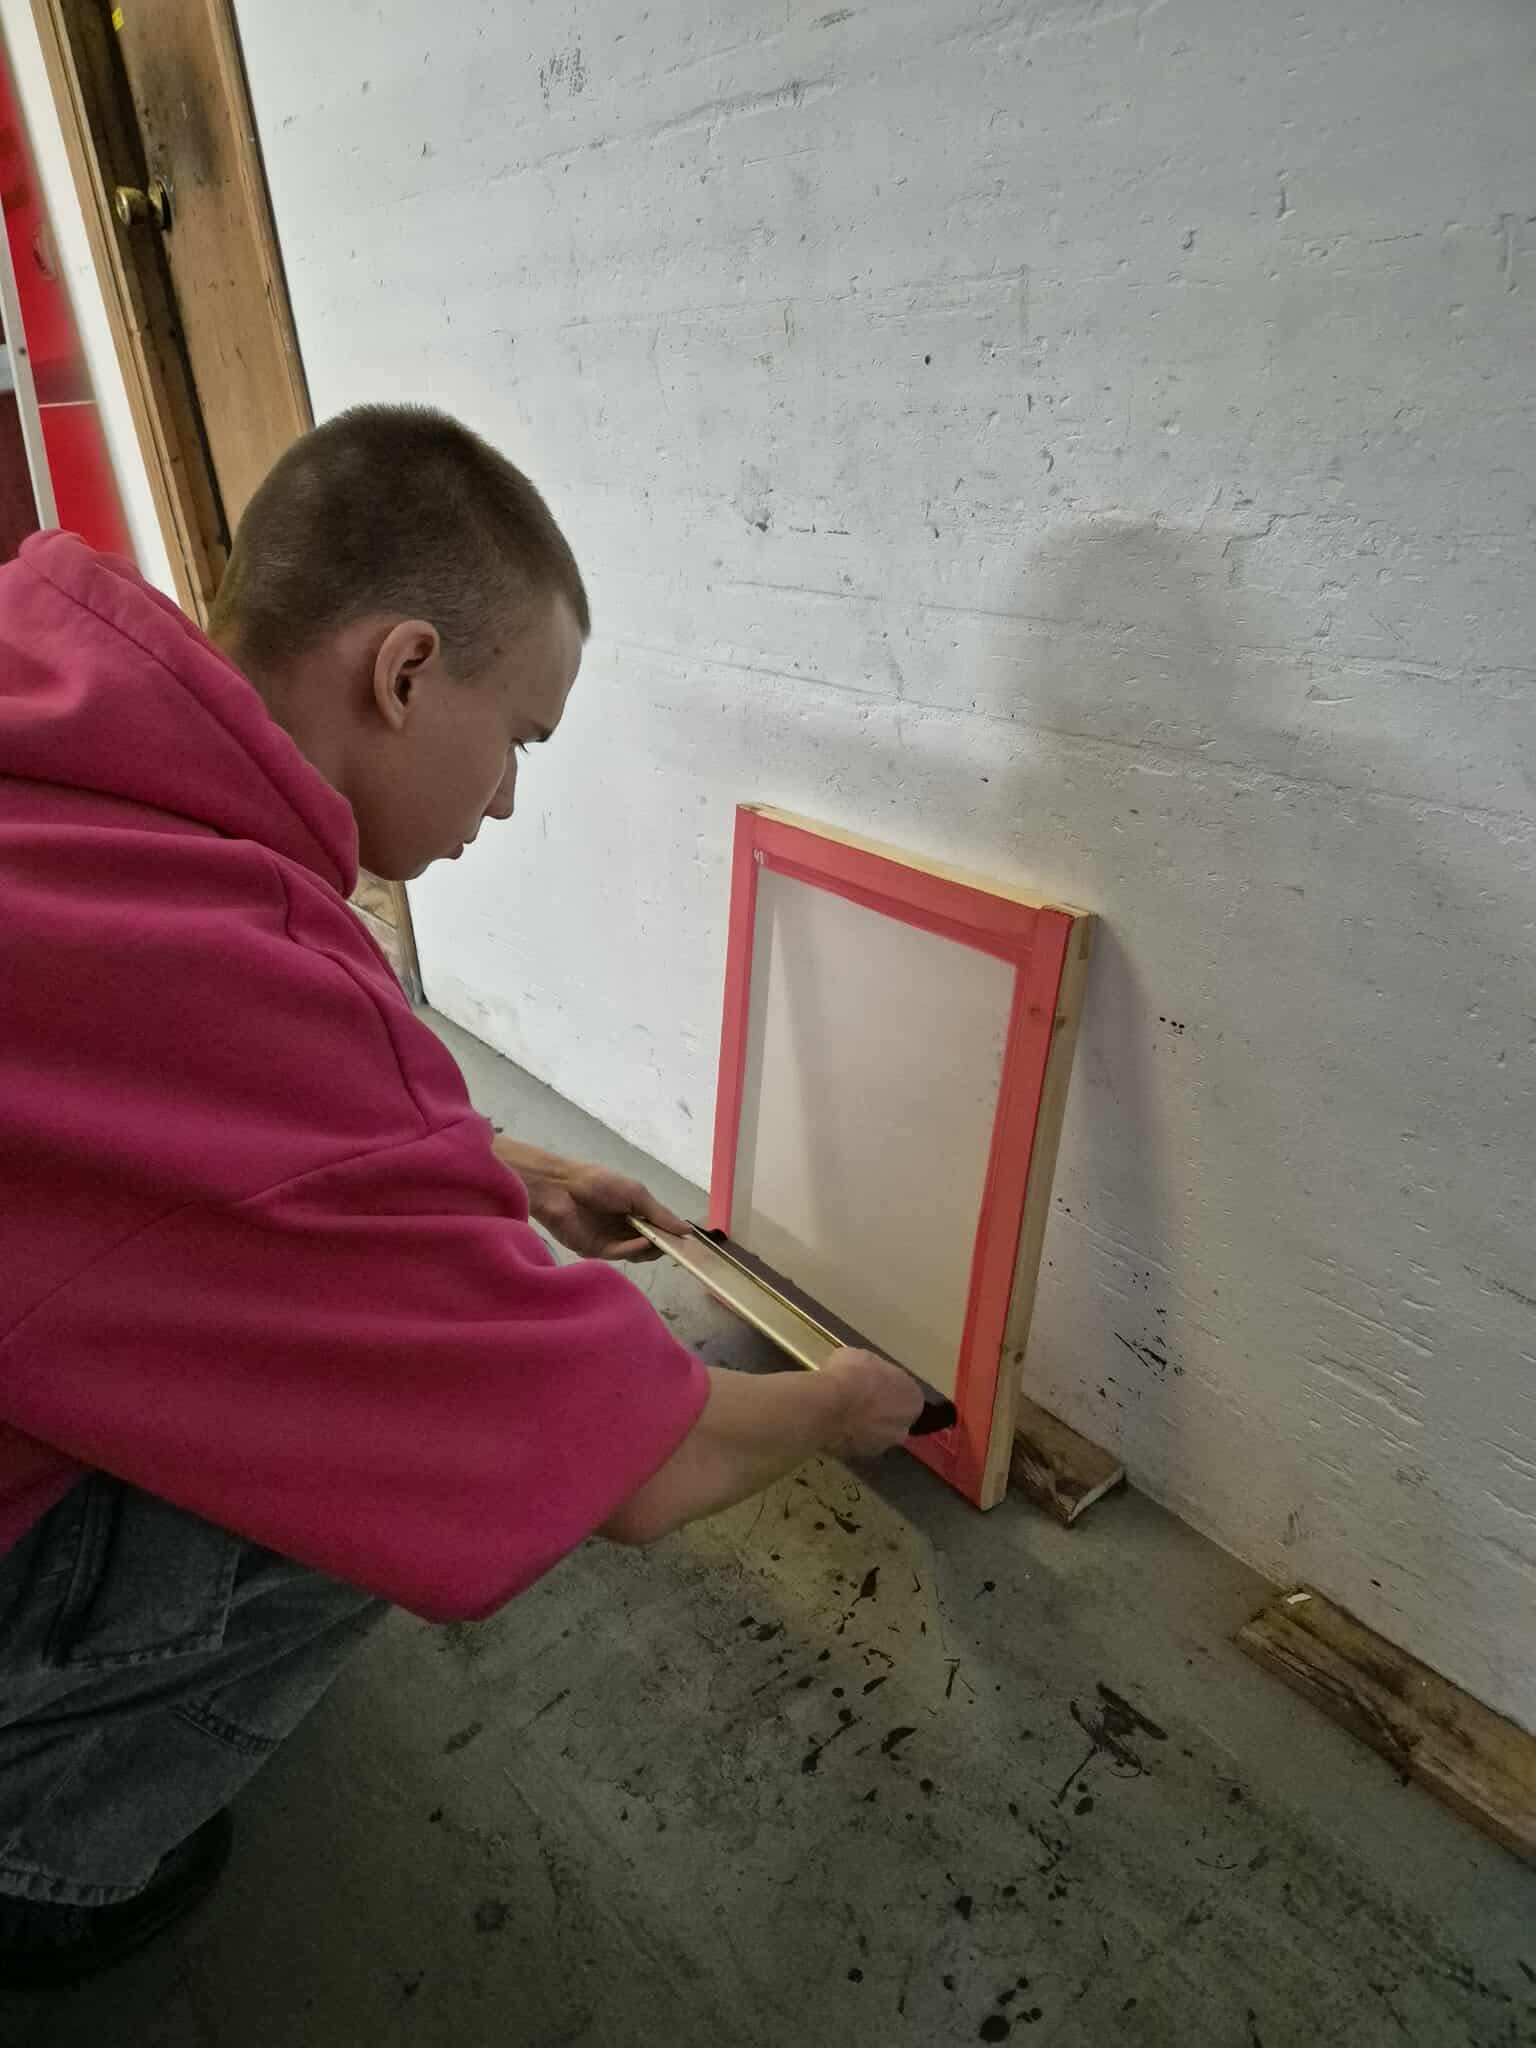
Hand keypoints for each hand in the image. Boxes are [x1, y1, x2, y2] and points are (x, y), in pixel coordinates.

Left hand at [494, 1137, 687, 1260]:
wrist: (560, 1187)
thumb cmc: (599, 1182)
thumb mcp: (636, 1193)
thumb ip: (661, 1214)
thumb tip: (688, 1230)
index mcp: (633, 1212)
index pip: (658, 1228)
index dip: (672, 1234)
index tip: (689, 1241)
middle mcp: (624, 1228)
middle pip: (650, 1244)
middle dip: (664, 1244)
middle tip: (679, 1246)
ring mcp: (610, 1241)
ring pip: (637, 1253)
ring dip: (650, 1248)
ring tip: (662, 1241)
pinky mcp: (596, 1250)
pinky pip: (619, 1254)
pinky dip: (634, 1250)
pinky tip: (644, 1242)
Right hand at [820, 1348, 925, 1455]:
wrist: (828, 1405)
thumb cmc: (852, 1374)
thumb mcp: (864, 1357)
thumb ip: (873, 1372)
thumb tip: (866, 1375)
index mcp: (913, 1398)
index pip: (906, 1395)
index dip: (888, 1388)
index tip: (872, 1383)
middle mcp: (904, 1426)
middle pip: (894, 1417)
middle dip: (879, 1411)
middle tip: (858, 1399)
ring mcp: (884, 1445)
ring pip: (876, 1433)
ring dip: (865, 1426)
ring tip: (842, 1412)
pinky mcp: (861, 1456)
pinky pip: (857, 1443)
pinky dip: (849, 1436)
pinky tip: (833, 1424)